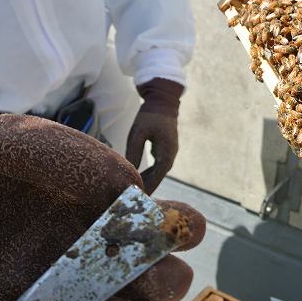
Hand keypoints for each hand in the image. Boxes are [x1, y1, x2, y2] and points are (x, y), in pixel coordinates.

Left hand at [0, 115, 205, 300]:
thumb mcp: (22, 143)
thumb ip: (83, 160)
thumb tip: (135, 197)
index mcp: (97, 216)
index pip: (161, 226)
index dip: (184, 227)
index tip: (180, 229)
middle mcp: (87, 261)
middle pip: (157, 281)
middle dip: (166, 281)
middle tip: (142, 270)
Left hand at [126, 78, 183, 194]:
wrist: (163, 101)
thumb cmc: (150, 115)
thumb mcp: (138, 133)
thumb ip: (134, 152)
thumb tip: (130, 171)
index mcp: (167, 152)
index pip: (157, 176)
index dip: (148, 187)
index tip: (138, 198)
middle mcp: (170, 155)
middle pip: (158, 176)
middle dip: (147, 187)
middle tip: (134, 199)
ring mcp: (169, 152)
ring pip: (158, 172)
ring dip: (148, 180)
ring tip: (135, 191)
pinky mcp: (165, 149)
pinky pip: (158, 166)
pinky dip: (149, 172)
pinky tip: (139, 177)